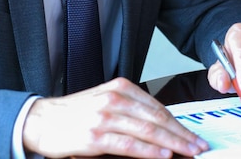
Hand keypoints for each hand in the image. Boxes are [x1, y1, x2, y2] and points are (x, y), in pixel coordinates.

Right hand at [22, 78, 208, 157]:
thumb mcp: (106, 102)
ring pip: (147, 131)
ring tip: (188, 152)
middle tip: (199, 146)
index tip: (193, 135)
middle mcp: (115, 99)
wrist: (41, 120)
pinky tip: (164, 155)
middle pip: (157, 118)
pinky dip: (149, 151)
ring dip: (172, 144)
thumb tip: (162, 127)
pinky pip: (129, 144)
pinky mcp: (95, 136)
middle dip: (181, 134)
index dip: (179, 123)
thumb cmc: (75, 114)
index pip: (158, 107)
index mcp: (121, 88)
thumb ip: (132, 110)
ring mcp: (105, 117)